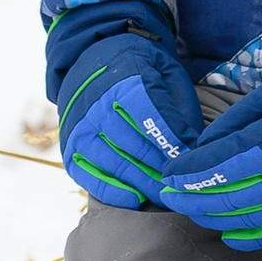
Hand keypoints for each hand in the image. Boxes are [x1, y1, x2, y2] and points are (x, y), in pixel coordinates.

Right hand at [49, 22, 201, 212]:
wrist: (91, 61)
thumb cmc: (139, 70)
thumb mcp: (166, 73)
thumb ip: (179, 107)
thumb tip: (192, 148)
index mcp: (124, 79)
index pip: (151, 116)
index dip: (173, 140)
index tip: (192, 157)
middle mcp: (96, 104)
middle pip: (133, 144)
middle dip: (163, 167)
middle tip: (184, 183)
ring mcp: (79, 128)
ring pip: (113, 162)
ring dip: (143, 182)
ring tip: (166, 194)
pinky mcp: (69, 148)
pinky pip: (89, 176)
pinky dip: (113, 191)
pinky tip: (136, 199)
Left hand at [161, 55, 261, 249]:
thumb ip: (235, 122)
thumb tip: (202, 147)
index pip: (214, 165)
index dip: (186, 172)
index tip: (167, 173)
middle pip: (221, 197)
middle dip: (189, 197)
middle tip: (169, 196)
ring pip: (240, 219)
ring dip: (210, 216)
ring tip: (192, 210)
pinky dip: (244, 238)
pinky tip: (227, 233)